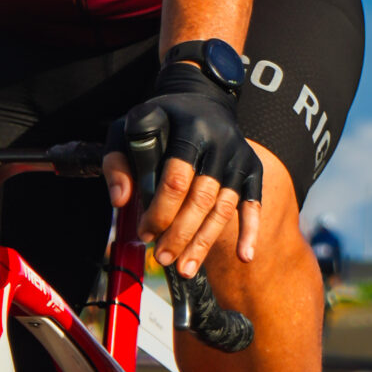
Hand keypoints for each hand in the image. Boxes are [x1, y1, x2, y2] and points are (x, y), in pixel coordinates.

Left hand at [103, 65, 262, 279]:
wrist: (203, 101)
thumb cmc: (160, 121)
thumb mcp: (130, 128)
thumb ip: (118, 162)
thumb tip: (121, 202)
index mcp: (190, 129)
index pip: (177, 178)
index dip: (160, 210)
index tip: (144, 233)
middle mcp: (221, 143)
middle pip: (202, 197)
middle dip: (180, 233)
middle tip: (162, 259)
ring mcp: (239, 157)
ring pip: (224, 208)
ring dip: (205, 242)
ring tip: (185, 269)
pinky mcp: (253, 170)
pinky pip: (253, 204)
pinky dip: (250, 232)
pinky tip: (245, 258)